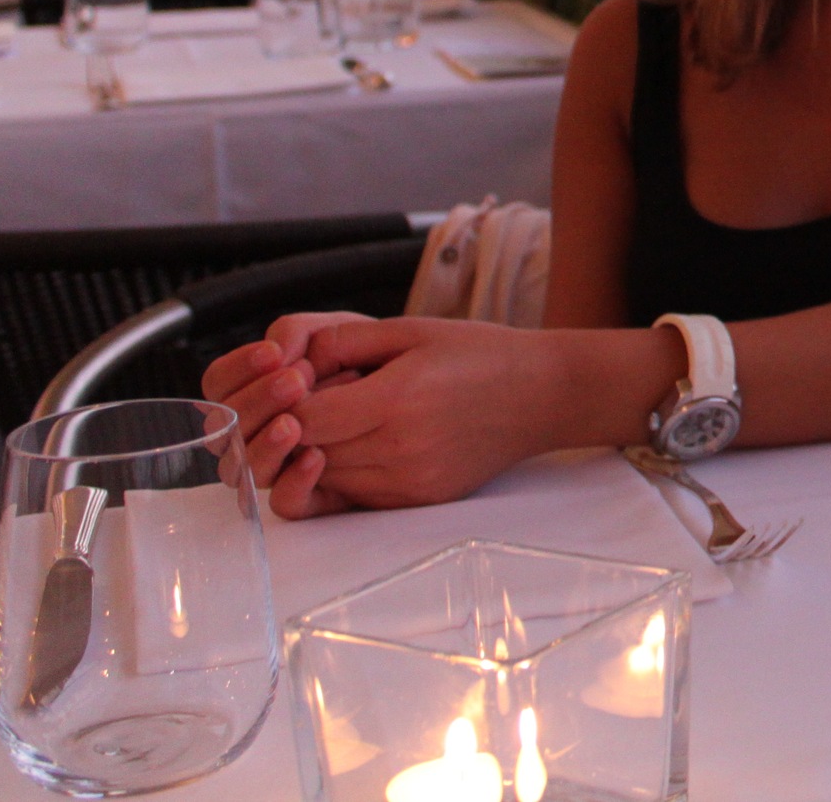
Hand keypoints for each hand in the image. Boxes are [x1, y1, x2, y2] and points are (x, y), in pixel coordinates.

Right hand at [201, 313, 372, 494]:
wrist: (425, 388)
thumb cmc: (378, 356)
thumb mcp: (342, 330)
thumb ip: (300, 331)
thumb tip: (275, 349)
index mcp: (258, 388)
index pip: (219, 384)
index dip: (236, 371)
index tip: (273, 353)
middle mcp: (263, 430)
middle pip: (224, 431)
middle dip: (256, 403)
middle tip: (294, 382)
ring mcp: (286, 464)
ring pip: (248, 471)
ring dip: (264, 446)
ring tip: (294, 423)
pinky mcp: (318, 493)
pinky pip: (287, 504)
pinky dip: (292, 484)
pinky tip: (315, 458)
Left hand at [281, 318, 561, 515]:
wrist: (542, 394)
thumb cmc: (479, 354)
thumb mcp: (411, 329)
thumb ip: (343, 341)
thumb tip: (289, 364)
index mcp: (396, 400)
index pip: (302, 418)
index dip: (288, 400)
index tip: (301, 380)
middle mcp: (400, 450)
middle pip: (308, 451)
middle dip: (299, 425)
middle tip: (321, 394)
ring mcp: (410, 483)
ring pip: (327, 478)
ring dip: (321, 450)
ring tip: (350, 416)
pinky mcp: (418, 501)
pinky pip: (356, 495)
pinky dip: (348, 471)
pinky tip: (371, 439)